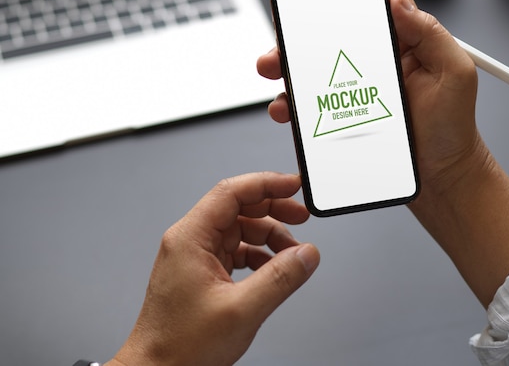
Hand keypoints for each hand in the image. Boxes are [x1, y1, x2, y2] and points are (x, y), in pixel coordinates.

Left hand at [106, 172, 319, 365]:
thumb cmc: (180, 345)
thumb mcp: (241, 310)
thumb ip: (280, 278)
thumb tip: (307, 254)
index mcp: (190, 238)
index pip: (232, 192)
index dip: (266, 184)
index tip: (293, 186)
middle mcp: (190, 241)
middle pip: (238, 208)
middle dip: (273, 209)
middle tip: (302, 216)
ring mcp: (195, 257)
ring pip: (240, 230)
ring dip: (269, 238)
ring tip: (292, 255)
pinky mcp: (202, 272)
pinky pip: (236, 251)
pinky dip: (259, 256)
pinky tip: (275, 269)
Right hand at [257, 0, 481, 209]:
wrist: (441, 176)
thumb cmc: (452, 128)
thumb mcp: (455, 74)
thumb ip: (430, 33)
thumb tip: (399, 1)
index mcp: (406, 41)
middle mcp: (378, 59)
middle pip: (335, 26)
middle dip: (303, 14)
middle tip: (283, 9)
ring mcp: (358, 86)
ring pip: (314, 62)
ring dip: (286, 58)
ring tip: (272, 63)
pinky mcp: (344, 112)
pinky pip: (311, 101)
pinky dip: (290, 99)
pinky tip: (285, 104)